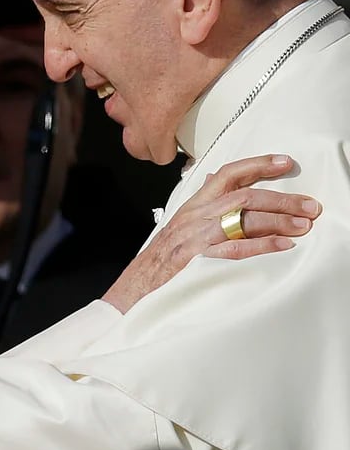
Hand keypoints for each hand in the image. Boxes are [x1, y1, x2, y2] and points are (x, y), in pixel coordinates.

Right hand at [103, 154, 321, 313]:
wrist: (138, 286)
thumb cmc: (161, 258)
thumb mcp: (180, 224)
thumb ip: (202, 203)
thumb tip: (216, 177)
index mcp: (194, 205)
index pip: (227, 174)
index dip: (257, 165)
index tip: (285, 163)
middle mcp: (196, 216)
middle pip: (243, 196)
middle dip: (281, 199)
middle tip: (310, 206)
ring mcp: (196, 237)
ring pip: (242, 218)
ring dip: (278, 220)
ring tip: (303, 225)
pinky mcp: (198, 260)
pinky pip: (235, 249)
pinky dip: (262, 246)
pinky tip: (283, 245)